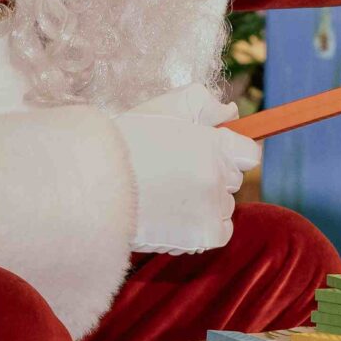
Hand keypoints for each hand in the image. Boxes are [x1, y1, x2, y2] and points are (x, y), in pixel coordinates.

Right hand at [114, 85, 258, 252]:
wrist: (92, 185)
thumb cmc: (124, 144)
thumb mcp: (163, 108)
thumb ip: (205, 104)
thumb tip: (231, 112)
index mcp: (215, 144)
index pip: (248, 153)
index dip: (230, 152)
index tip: (212, 154)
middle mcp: (219, 177)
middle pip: (233, 180)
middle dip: (212, 176)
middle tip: (175, 173)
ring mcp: (212, 208)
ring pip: (224, 206)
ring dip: (205, 204)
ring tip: (166, 196)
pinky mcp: (204, 236)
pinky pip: (219, 232)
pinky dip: (203, 228)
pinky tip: (175, 217)